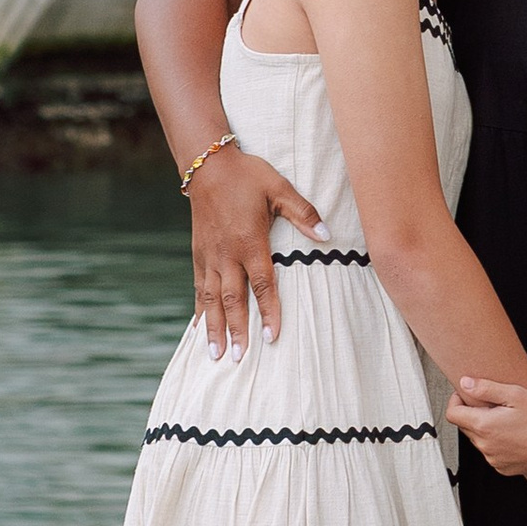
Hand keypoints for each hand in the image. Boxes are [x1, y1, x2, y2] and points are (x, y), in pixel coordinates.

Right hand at [191, 148, 321, 354]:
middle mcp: (227, 254)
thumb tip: (327, 236)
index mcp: (250, 241)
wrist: (208, 165)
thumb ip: (304, 213)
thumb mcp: (279, 188)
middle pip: (233, 299)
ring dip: (214, 328)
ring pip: (212, 299)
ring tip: (216, 355)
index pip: (262, 283)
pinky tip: (199, 330)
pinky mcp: (199, 254)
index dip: (269, 311)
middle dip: (237, 330)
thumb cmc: (248, 176)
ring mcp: (210, 256)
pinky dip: (199, 311)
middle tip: (239, 359)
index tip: (272, 337)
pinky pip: (199, 288)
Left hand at [452, 377, 526, 481]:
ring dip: (485, 429)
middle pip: (465, 426)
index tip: (466, 394)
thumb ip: (486, 388)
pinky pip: (491, 452)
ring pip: (478, 440)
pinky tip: (515, 435)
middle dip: (473, 413)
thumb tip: (465, 383)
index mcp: (483, 426)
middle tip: (494, 405)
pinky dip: (496, 443)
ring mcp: (493, 459)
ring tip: (508, 420)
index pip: (452, 414)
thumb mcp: (515, 394)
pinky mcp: (503, 468)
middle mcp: (485, 446)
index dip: (456, 400)